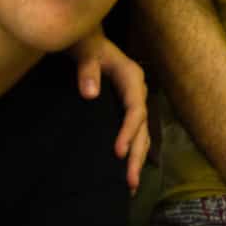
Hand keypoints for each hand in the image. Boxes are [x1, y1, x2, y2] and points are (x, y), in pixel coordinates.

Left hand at [71, 27, 149, 192]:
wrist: (83, 39)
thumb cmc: (84, 42)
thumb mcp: (84, 50)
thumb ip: (87, 68)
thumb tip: (90, 94)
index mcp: (132, 77)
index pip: (136, 108)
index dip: (129, 131)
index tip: (117, 153)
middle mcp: (137, 90)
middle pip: (142, 126)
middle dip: (137, 154)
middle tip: (129, 182)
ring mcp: (132, 100)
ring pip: (140, 132)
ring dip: (136, 157)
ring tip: (130, 186)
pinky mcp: (122, 108)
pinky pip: (132, 132)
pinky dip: (131, 150)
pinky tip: (124, 171)